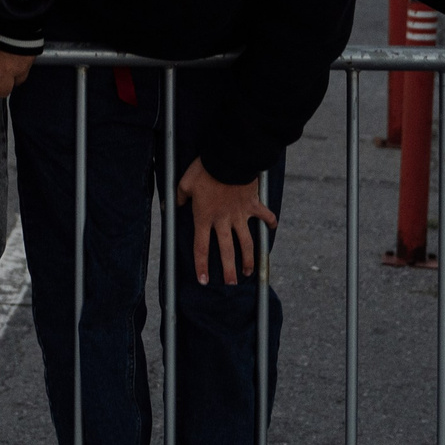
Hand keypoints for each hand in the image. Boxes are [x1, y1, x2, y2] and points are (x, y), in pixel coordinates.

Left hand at [177, 157, 276, 284]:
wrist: (228, 160)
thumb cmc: (204, 170)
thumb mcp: (184, 182)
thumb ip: (178, 197)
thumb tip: (171, 205)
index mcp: (204, 217)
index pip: (201, 247)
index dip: (201, 265)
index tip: (203, 280)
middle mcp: (223, 221)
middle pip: (226, 251)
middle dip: (228, 270)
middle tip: (231, 284)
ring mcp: (240, 214)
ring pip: (246, 242)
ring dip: (249, 258)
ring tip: (249, 271)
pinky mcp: (252, 205)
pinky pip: (264, 215)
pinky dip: (270, 221)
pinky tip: (273, 227)